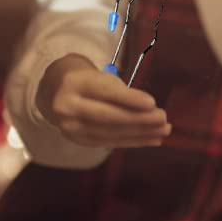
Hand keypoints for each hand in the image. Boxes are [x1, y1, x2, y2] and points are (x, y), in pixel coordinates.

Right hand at [39, 53, 171, 147]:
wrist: (58, 92)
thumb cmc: (88, 81)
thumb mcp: (100, 77)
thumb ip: (120, 92)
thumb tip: (149, 109)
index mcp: (74, 83)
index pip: (104, 92)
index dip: (129, 99)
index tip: (152, 103)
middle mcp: (67, 107)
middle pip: (107, 117)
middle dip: (138, 120)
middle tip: (163, 120)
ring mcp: (70, 127)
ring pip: (110, 133)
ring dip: (140, 134)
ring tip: (163, 131)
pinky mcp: (78, 141)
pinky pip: (109, 143)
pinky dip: (132, 142)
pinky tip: (151, 140)